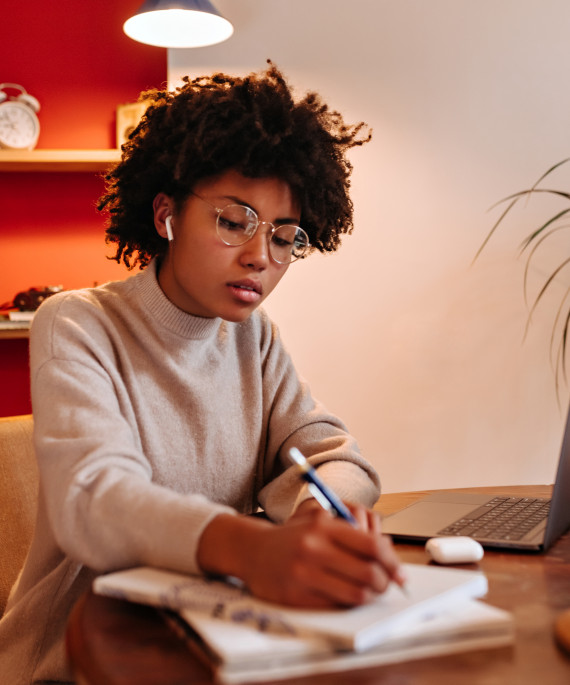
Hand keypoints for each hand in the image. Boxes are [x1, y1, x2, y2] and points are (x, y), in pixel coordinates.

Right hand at [197, 504, 404, 608]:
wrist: (254, 550)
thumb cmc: (294, 536)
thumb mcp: (320, 519)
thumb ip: (352, 530)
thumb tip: (387, 550)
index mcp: (324, 525)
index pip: (372, 546)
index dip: (393, 562)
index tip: (400, 573)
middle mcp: (314, 548)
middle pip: (369, 572)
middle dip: (384, 583)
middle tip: (385, 585)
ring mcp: (304, 573)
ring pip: (357, 593)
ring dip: (370, 596)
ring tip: (368, 592)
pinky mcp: (296, 596)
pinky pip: (336, 605)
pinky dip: (348, 603)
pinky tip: (346, 596)